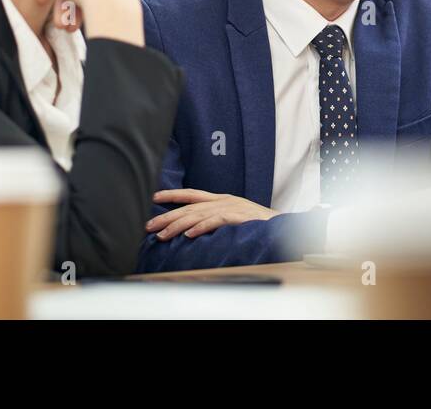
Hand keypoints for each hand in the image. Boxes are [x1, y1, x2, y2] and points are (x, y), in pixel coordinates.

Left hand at [146, 188, 279, 239]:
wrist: (282, 224)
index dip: (172, 194)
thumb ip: (215, 217)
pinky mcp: (238, 217)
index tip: (154, 197)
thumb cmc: (256, 223)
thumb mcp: (233, 215)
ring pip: (197, 215)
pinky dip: (201, 228)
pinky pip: (215, 222)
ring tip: (162, 234)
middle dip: (166, 216)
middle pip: (189, 207)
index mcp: (220, 198)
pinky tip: (189, 235)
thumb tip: (193, 226)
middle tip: (149, 225)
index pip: (191, 194)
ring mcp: (230, 207)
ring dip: (177, 225)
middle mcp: (222, 200)